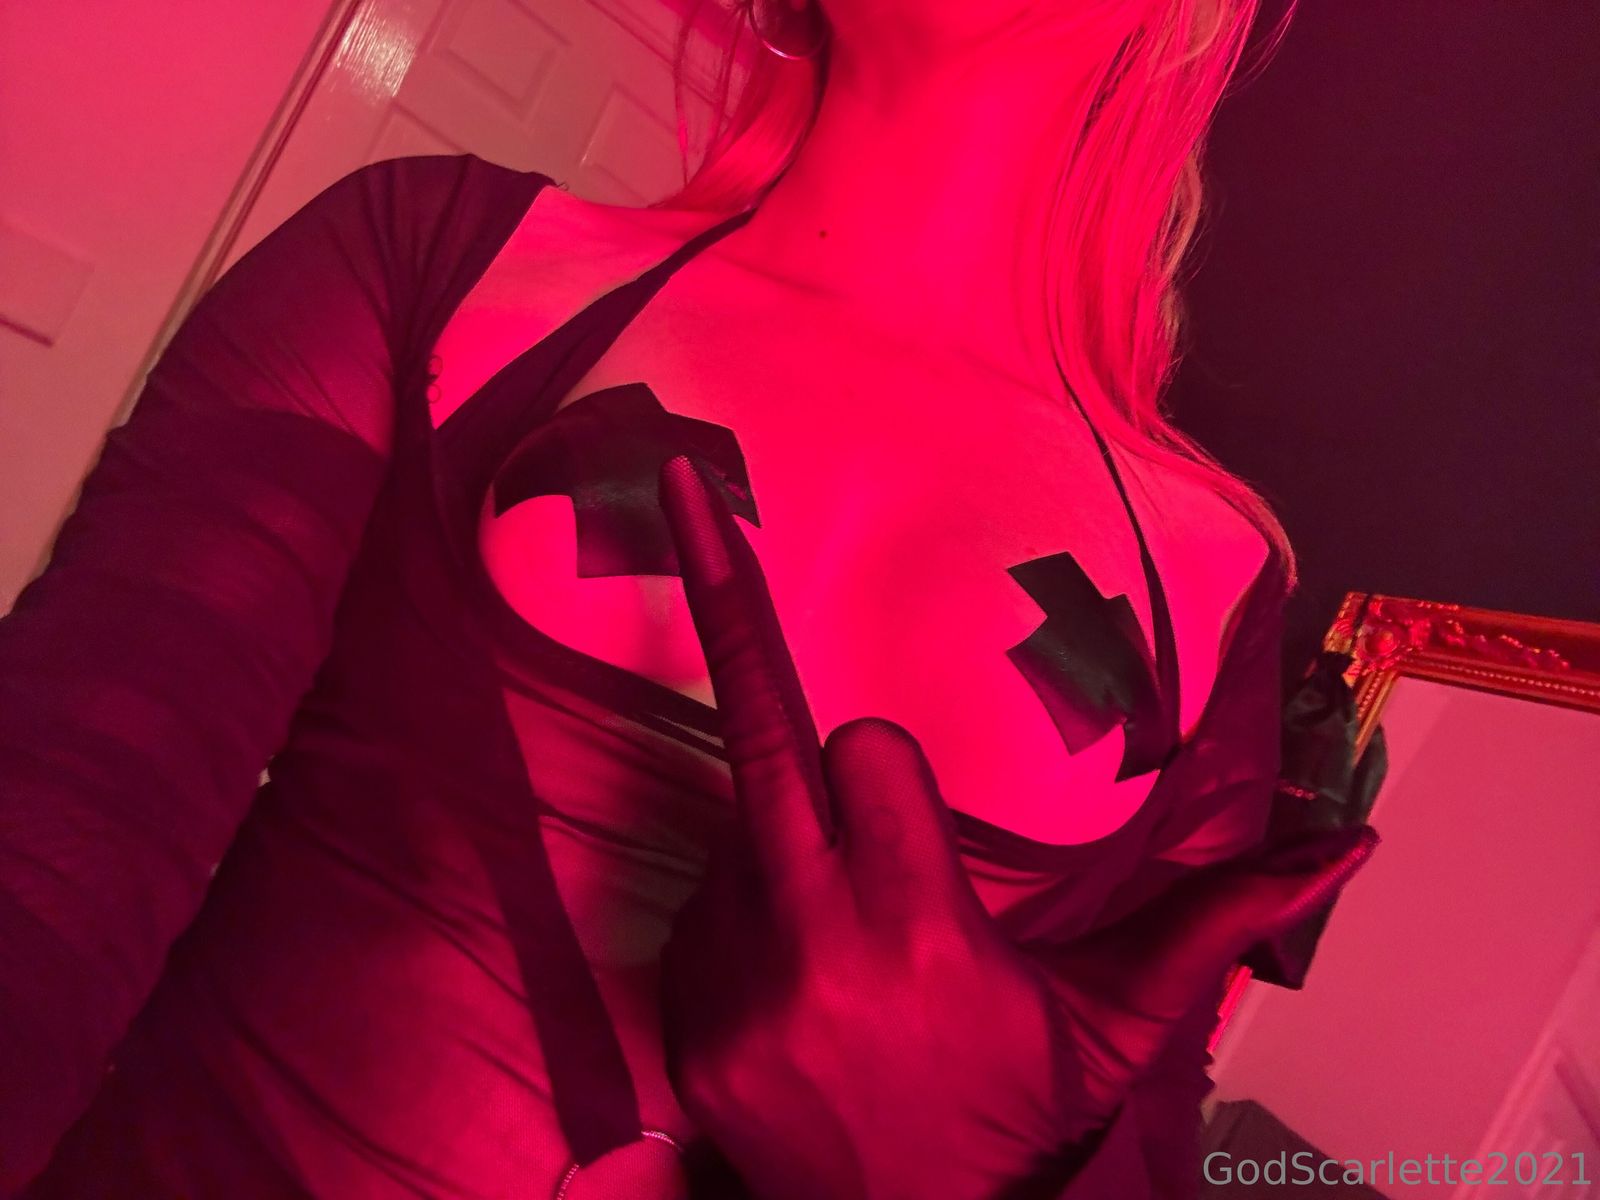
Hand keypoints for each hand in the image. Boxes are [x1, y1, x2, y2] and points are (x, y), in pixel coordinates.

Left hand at [655, 454, 1376, 1199]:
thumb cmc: (1008, 1123)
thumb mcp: (1113, 1023)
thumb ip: (1210, 920)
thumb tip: (1335, 850)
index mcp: (918, 929)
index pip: (863, 751)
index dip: (887, 765)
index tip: (902, 789)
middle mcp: (811, 947)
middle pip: (761, 742)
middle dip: (733, 627)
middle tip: (692, 500)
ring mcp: (734, 984)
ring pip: (738, 835)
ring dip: (787, 852)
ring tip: (844, 946)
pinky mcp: (687, 1020)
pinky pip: (704, 910)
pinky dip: (748, 917)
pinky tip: (799, 982)